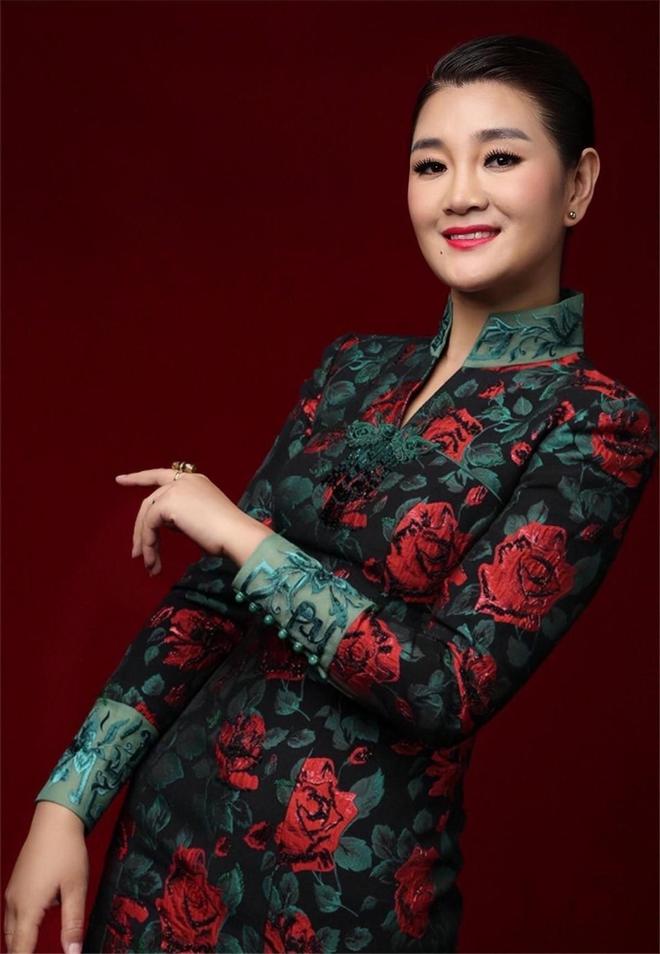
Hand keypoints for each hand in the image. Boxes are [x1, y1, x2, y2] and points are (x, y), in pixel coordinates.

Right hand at [4, 802, 87, 953]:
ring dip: (22, 940)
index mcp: (27, 908)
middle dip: (22, 952)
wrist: (55, 819)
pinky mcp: (17, 884)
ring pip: (11, 928)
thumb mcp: (76, 888)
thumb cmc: (67, 851)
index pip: (21, 949)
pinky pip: (14, 913)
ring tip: (34, 946)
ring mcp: (13, 892)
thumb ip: (73, 924)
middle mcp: (14, 903)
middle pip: (13, 942)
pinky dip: (23, 924)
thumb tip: (73, 952)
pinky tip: (40, 917)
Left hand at [114, 468, 271, 574]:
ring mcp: (175, 490)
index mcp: (194, 481)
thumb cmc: (226, 534)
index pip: (160, 475)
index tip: (120, 480)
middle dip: (140, 529)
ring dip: (145, 542)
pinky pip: (150, 525)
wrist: (236, 534)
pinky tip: (154, 561)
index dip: (139, 477)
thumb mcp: (200, 519)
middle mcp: (184, 481)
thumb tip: (162, 524)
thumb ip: (181, 515)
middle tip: (136, 554)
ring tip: (149, 565)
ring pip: (148, 515)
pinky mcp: (169, 503)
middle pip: (150, 501)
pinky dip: (149, 545)